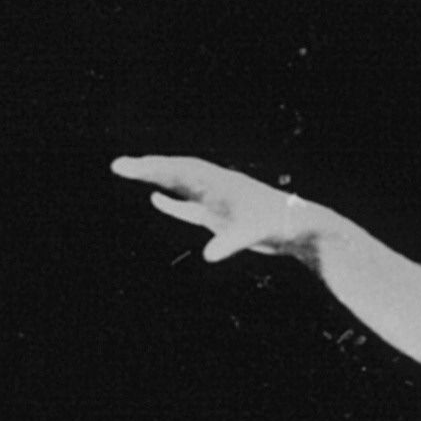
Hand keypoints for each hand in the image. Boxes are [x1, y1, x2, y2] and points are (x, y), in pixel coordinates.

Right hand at [111, 153, 329, 264]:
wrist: (302, 228)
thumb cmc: (282, 225)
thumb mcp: (257, 233)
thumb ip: (232, 242)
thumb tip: (209, 255)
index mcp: (222, 183)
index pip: (182, 171)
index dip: (155, 168)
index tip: (130, 166)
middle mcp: (216, 188)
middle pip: (176, 173)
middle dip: (147, 168)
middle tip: (117, 165)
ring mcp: (217, 202)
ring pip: (180, 187)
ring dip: (156, 180)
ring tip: (129, 172)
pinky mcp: (220, 218)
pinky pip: (190, 208)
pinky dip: (172, 203)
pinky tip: (156, 199)